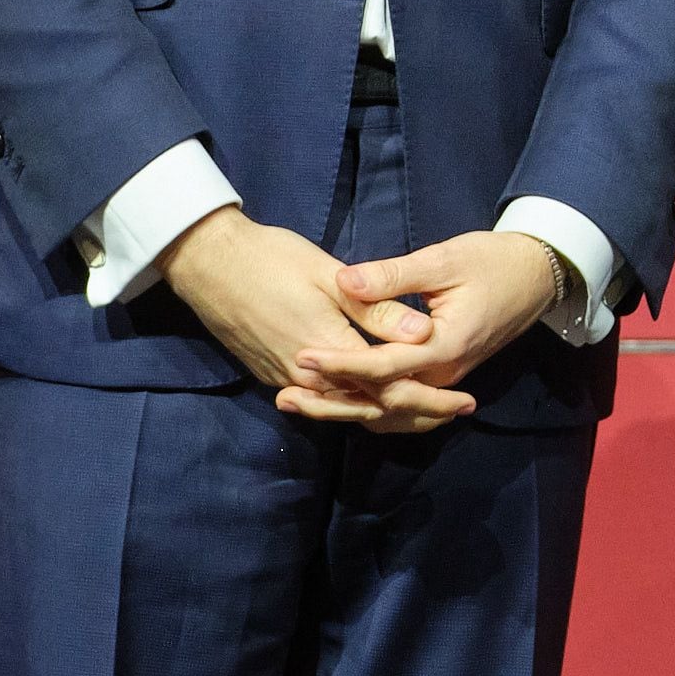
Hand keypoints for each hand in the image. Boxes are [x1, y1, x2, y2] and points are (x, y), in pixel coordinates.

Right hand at [154, 205, 433, 410]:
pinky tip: (377, 399)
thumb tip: (425, 334)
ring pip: (347, 412)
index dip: (430, 399)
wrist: (209, 264)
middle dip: (418, 415)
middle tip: (458, 412)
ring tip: (430, 413)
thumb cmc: (272, 260)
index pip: (388, 390)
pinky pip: (325, 403)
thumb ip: (377, 311)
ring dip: (390, 415)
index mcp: (327, 353)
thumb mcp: (331, 278)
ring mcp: (287, 380)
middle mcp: (306, 379)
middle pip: (371, 411)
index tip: (464, 400)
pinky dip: (357, 407)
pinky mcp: (274, 375)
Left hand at [290, 231, 575, 431]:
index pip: (383, 367)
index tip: (302, 355)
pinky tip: (336, 400)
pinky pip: (399, 404)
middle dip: (331, 400)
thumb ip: (393, 276)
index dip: (341, 363)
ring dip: (343, 409)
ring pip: (388, 410)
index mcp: (445, 347)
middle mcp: (443, 374)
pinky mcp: (441, 376)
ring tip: (297, 402)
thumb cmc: (493, 261)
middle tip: (284, 395)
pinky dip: (366, 406)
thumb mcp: (444, 260)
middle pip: (381, 401)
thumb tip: (345, 280)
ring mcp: (444, 379)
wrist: (538, 276)